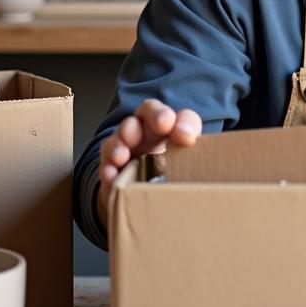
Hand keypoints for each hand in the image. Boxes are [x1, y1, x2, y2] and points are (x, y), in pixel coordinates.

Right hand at [96, 98, 202, 226]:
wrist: (143, 196)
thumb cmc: (169, 175)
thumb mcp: (186, 167)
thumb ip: (193, 158)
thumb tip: (198, 154)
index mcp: (173, 129)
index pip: (181, 117)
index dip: (183, 122)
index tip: (185, 137)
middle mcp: (150, 129)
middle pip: (149, 110)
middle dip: (155, 115)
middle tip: (162, 124)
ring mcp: (129, 143)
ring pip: (124, 131)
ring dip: (124, 140)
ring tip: (124, 155)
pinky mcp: (111, 162)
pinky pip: (106, 159)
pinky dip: (108, 167)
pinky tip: (112, 176)